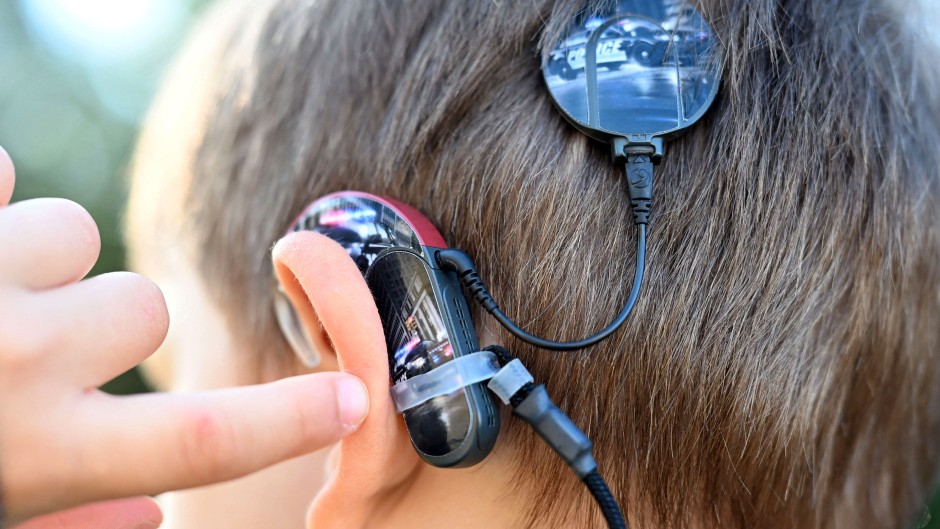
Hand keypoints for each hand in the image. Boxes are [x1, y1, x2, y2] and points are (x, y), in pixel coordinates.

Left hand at [0, 146, 369, 527]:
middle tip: (31, 353)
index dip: (291, 420)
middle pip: (144, 308)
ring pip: (76, 234)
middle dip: (105, 323)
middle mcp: (17, 359)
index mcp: (35, 453)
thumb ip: (70, 517)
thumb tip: (153, 516)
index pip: (204, 440)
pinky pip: (4, 171)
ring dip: (43, 263)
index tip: (353, 398)